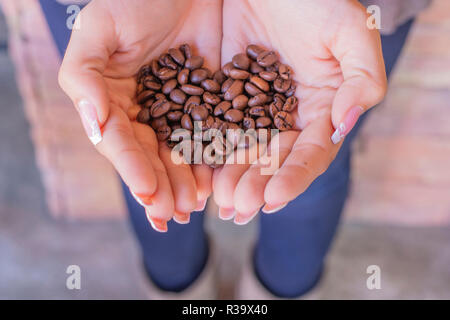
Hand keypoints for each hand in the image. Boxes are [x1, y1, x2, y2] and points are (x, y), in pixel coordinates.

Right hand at [59, 0, 221, 230]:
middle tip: (174, 214)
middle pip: (150, 156)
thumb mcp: (100, 31)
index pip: (121, 142)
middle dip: (160, 187)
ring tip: (195, 206)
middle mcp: (144, 112)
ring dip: (185, 182)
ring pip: (180, 154)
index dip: (132, 169)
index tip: (147, 194)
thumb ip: (84, 77)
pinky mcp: (208, 105)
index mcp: (113, 101)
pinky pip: (210, 137)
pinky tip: (218, 182)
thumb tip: (94, 124)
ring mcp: (177, 111)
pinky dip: (213, 161)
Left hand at [214, 0, 386, 223]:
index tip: (274, 199)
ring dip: (231, 177)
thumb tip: (345, 124)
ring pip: (243, 150)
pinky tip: (197, 170)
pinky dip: (208, 150)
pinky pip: (216, 127)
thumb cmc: (317, 0)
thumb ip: (361, 79)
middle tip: (238, 207)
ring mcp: (255, 108)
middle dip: (257, 186)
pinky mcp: (225, 95)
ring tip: (218, 199)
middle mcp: (288, 116)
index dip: (294, 178)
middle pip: (273, 160)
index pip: (310, 153)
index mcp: (321, 109)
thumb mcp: (350, 33)